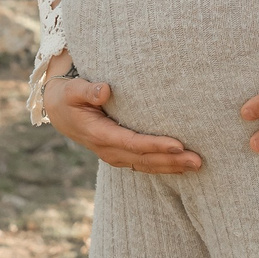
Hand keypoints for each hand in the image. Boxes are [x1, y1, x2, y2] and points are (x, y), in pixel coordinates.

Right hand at [43, 62, 200, 173]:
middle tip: (198, 161)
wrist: (60, 112)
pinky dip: (163, 166)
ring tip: (197, 165)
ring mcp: (115, 155)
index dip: (156, 145)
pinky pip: (144, 164)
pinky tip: (181, 166)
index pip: (133, 143)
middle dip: (172, 161)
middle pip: (145, 159)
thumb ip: (88, 90)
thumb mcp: (73, 90)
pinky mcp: (120, 154)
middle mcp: (109, 150)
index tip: (178, 144)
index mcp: (99, 134)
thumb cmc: (69, 97)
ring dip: (172, 167)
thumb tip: (106, 91)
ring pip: (147, 165)